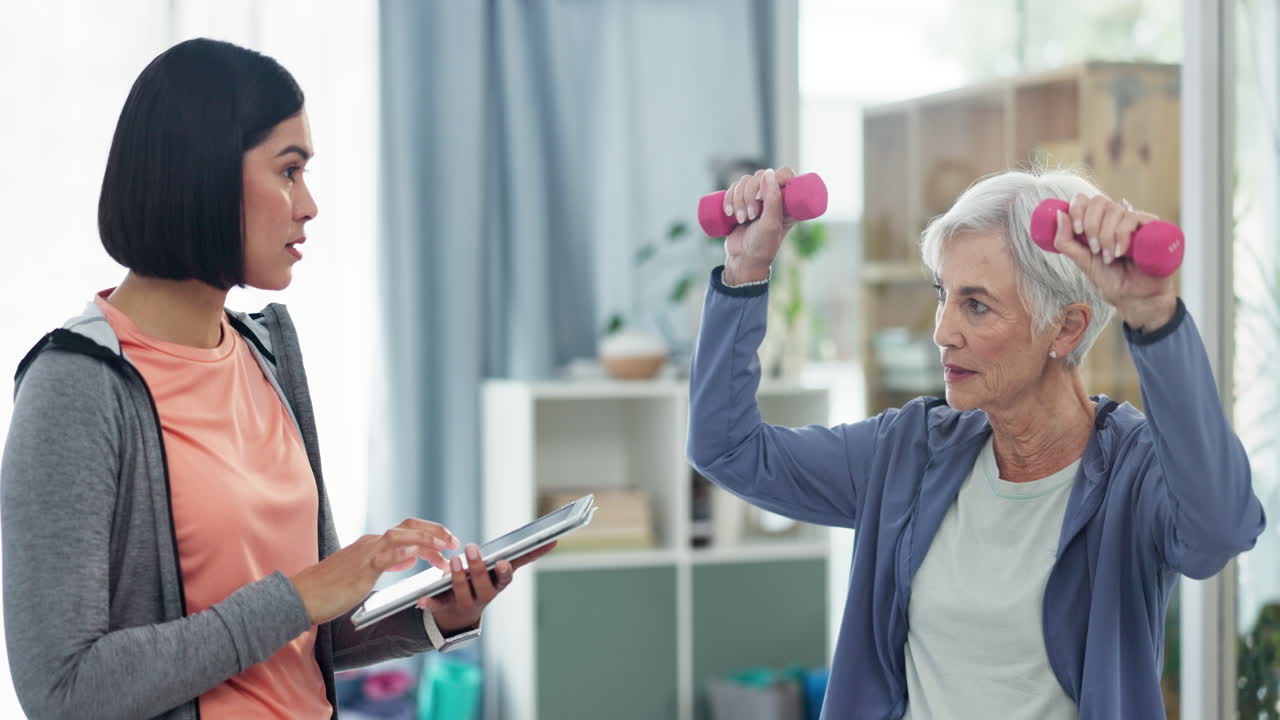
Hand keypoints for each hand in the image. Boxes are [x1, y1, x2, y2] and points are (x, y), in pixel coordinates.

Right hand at [290, 518, 459, 625]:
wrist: (300, 597)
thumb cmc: (330, 589)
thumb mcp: (364, 572)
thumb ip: (387, 562)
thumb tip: (410, 557)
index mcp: (372, 545)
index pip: (407, 531)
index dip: (431, 534)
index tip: (448, 544)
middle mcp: (371, 544)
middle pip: (409, 527)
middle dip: (435, 531)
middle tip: (454, 542)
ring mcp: (365, 554)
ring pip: (400, 536)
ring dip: (427, 539)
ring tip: (445, 546)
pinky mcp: (359, 569)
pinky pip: (383, 556)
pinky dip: (401, 553)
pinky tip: (416, 554)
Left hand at [417, 541, 556, 632]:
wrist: (461, 616)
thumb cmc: (485, 583)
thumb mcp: (501, 571)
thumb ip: (524, 556)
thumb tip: (554, 540)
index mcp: (497, 585)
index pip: (506, 578)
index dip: (505, 572)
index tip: (503, 563)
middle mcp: (484, 596)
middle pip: (483, 584)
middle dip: (478, 568)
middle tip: (472, 549)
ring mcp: (465, 602)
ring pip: (462, 593)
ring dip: (457, 578)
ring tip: (453, 561)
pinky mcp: (446, 606)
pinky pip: (437, 605)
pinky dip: (429, 603)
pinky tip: (421, 600)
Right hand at [722, 167, 799, 283]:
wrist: (744, 259)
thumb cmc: (763, 244)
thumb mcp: (771, 223)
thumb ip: (773, 199)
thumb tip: (768, 172)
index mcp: (789, 200)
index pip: (784, 174)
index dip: (770, 180)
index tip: (760, 198)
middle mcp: (774, 196)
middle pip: (760, 176)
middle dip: (749, 195)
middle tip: (750, 216)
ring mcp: (757, 198)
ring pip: (744, 181)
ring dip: (738, 199)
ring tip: (741, 220)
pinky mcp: (742, 201)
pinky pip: (733, 188)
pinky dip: (728, 198)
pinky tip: (728, 212)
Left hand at [1052, 193, 1176, 330]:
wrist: (1135, 297)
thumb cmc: (1111, 279)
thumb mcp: (1082, 261)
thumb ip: (1066, 241)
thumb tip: (1058, 214)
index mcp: (1098, 222)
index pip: (1085, 200)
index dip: (1077, 209)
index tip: (1077, 230)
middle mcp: (1116, 218)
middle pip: (1098, 201)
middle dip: (1091, 225)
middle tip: (1094, 249)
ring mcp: (1134, 220)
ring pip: (1115, 210)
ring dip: (1106, 236)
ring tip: (1110, 258)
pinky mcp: (1152, 226)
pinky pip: (1132, 217)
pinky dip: (1122, 235)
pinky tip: (1121, 252)